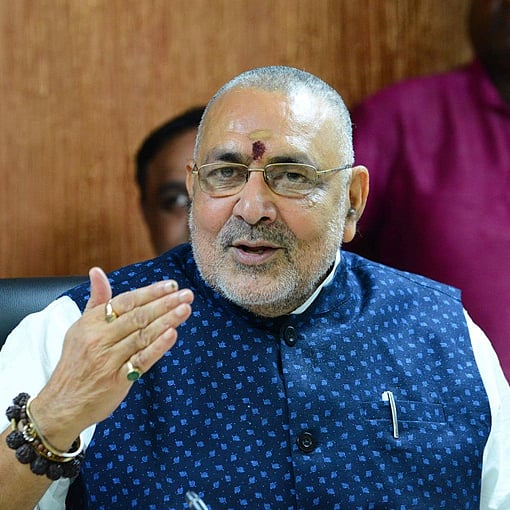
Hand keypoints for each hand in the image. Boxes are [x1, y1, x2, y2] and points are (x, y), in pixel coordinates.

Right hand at [30, 267, 193, 449]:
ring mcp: (109, 360)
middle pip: (138, 316)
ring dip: (167, 321)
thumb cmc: (75, 361)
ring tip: (185, 309)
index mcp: (92, 322)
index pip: (126, 301)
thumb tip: (97, 271)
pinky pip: (141, 360)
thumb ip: (96, 300)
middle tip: (186, 294)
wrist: (63, 403)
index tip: (171, 285)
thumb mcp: (80, 327)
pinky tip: (173, 335)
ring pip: (143, 335)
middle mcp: (100, 338)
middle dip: (165, 303)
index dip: (150, 292)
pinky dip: (158, 347)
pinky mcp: (118, 380)